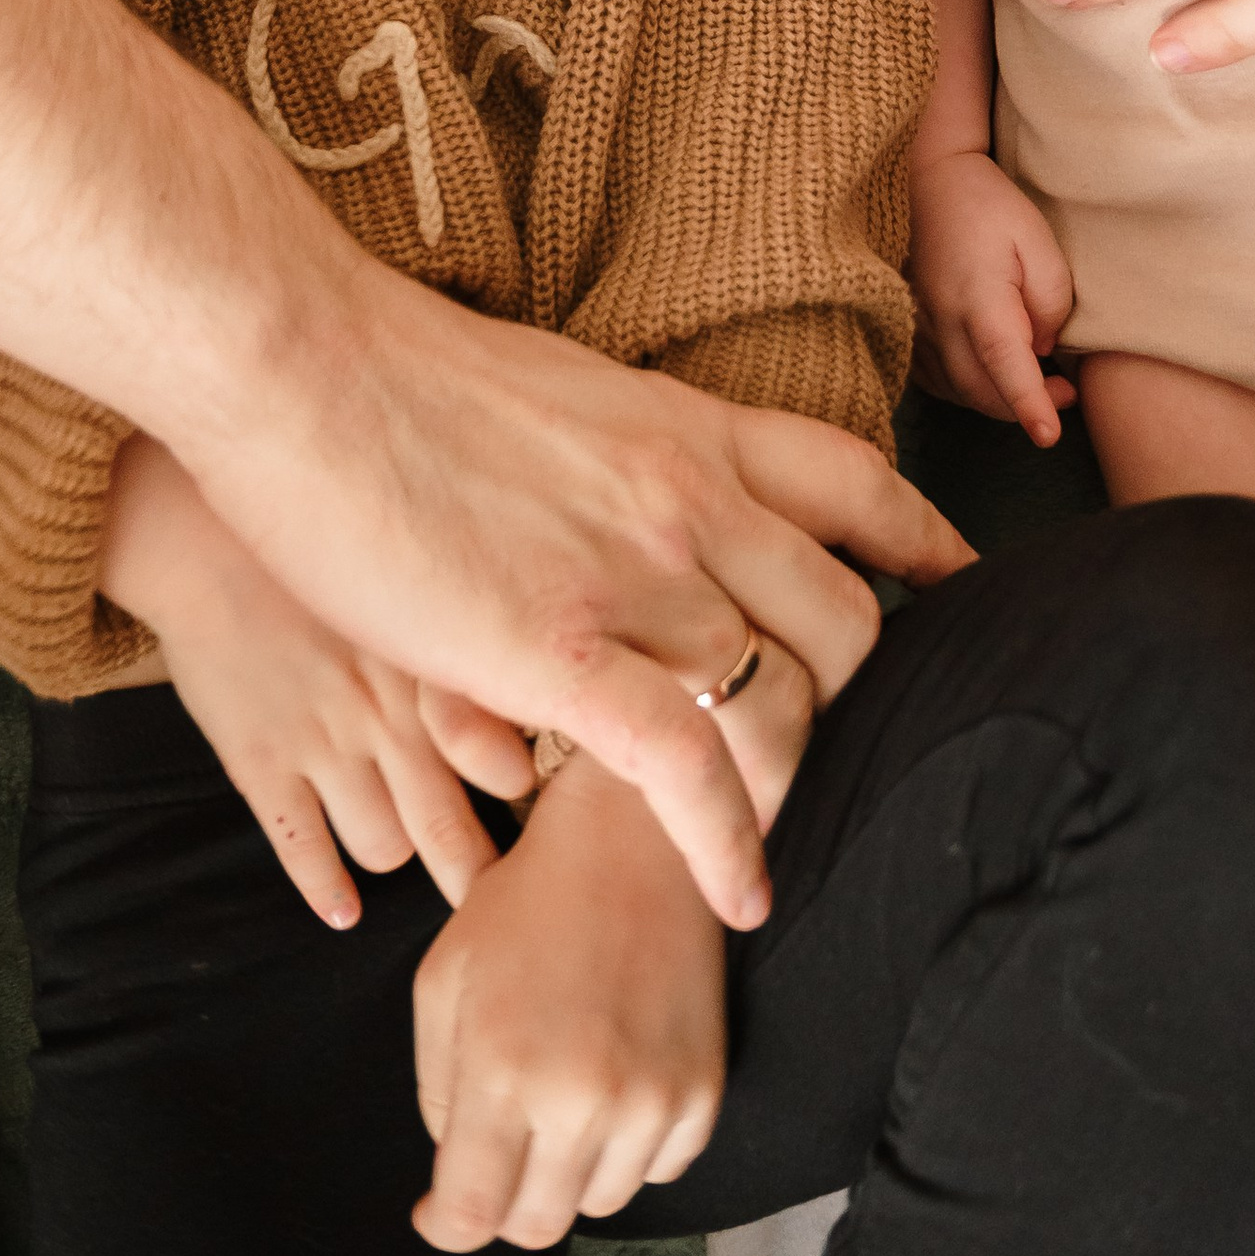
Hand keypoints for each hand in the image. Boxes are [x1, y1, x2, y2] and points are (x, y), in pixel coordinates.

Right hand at [102, 441, 516, 925]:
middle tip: (495, 899)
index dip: (522, 804)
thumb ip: (462, 656)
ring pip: (383, 849)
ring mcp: (322, 745)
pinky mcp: (262, 765)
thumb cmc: (315, 563)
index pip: (507, 769)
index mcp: (431, 671)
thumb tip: (522, 720)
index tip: (536, 819)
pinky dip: (327, 891)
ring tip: (393, 843)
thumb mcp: (405, 594)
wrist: (204, 543)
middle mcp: (386, 716)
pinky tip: (342, 909)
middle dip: (478, 875)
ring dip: (393, 856)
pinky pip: (303, 851)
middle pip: (453, 830)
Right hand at [193, 300, 967, 928]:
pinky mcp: (562, 650)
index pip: (854, 484)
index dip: (921, 544)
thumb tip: (615, 502)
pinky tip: (742, 896)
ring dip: (789, 778)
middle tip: (819, 748)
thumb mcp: (552, 395)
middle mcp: (690, 498)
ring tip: (774, 833)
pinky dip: (729, 843)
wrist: (300, 359)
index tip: (955, 586)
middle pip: (843, 615)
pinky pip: (688, 770)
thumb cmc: (390, 373)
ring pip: (782, 696)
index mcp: (685, 427)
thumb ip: (612, 458)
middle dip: (848, 693)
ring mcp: (636, 575)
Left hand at [412, 755, 733, 1251]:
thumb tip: (449, 1182)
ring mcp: (651, 1101)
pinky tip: (611, 1085)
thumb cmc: (524, 904)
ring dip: (565, 1174)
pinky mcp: (702, 1094)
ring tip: (556, 1102)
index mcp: (502, 1068)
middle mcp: (581, 1099)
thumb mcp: (443, 980)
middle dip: (502, 1205)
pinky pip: (657, 1171)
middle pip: (534, 1226)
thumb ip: (436, 1090)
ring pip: (596, 1204)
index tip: (436, 1213)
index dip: (444, 1225)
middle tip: (495, 1156)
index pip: (469, 1213)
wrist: (632, 844)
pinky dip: (627, 1151)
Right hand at [911, 148, 1074, 444]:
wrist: (931, 179)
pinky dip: (967, 389)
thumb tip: (1043, 348)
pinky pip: (937, 377)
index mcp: (978, 298)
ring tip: (1039, 384)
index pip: (1005, 365)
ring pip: (958, 389)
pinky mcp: (912, 325)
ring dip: (998, 400)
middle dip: (1024, 408)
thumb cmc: (990, 205)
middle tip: (1067, 393)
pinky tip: (991, 376)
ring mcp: (921, 325)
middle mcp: (942, 319)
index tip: (1049, 435)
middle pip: (980, 391)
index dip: (1028, 405)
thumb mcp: (1039, 241)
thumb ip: (1051, 301)